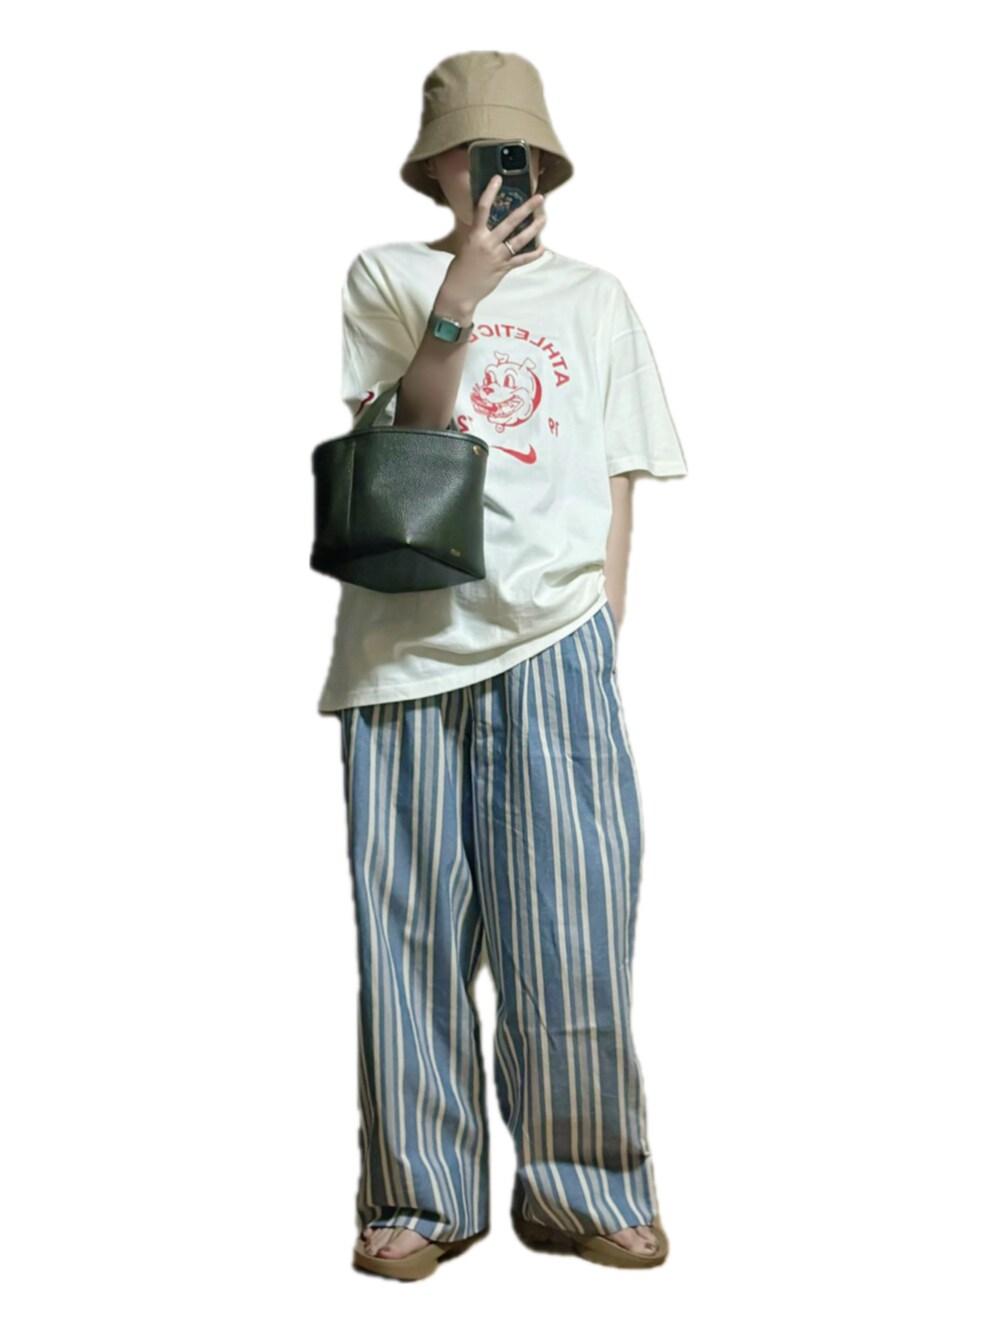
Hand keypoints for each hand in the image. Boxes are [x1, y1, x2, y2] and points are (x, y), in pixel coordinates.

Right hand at [440, 176, 546, 310]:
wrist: (459, 291)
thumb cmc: (460, 268)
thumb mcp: (466, 245)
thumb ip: (478, 234)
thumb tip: (489, 223)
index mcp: (475, 235)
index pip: (482, 208)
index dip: (490, 192)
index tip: (498, 179)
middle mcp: (488, 244)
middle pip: (510, 222)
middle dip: (526, 208)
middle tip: (539, 197)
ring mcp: (497, 257)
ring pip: (519, 240)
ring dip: (533, 228)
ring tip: (543, 218)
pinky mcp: (504, 269)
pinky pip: (522, 260)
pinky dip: (533, 254)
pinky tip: (542, 248)